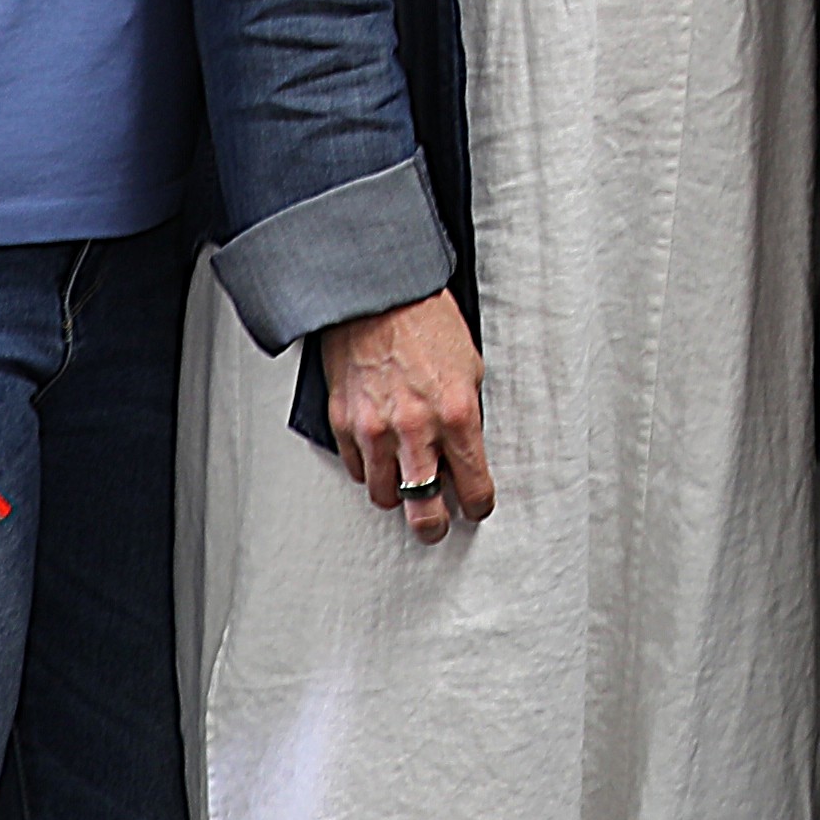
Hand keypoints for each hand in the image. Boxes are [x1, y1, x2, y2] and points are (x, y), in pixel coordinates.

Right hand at [317, 292, 493, 544]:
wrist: (377, 294)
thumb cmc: (425, 322)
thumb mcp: (469, 368)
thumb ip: (468, 417)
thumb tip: (465, 454)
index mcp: (457, 415)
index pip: (474, 488)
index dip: (477, 504)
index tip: (475, 504)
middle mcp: (415, 429)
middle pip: (424, 511)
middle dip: (434, 525)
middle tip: (436, 523)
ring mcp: (374, 429)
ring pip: (384, 496)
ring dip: (397, 492)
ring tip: (404, 479)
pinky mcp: (343, 423)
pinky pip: (356, 468)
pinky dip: (369, 467)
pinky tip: (379, 451)